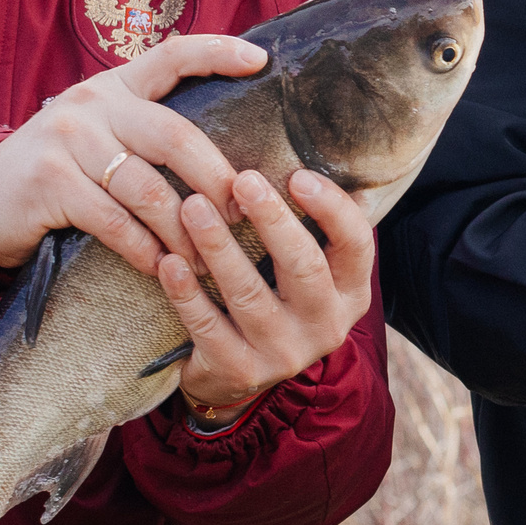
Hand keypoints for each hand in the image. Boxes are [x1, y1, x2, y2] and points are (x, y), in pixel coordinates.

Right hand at [0, 32, 267, 274]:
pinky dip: (145, 250)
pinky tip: (162, 267)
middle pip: (174, 135)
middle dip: (216, 178)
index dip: (216, 52)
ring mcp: (68, 139)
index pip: (171, 55)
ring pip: (148, 188)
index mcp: (114, 86)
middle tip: (244, 212)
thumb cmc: (56, 173)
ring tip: (207, 257)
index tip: (259, 60)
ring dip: (184, 230)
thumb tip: (220, 160)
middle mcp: (93, 103)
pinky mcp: (49, 181)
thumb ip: (142, 131)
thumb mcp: (96, 134)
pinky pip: (114, 221)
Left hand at [159, 167, 375, 420]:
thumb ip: (313, 226)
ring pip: (249, 294)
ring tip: (192, 207)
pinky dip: (186, 293)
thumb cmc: (275, 298)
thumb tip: (310, 151)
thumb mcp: (308, 270)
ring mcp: (284, 353)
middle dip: (271, 219)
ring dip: (219, 246)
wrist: (238, 373)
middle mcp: (326, 325)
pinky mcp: (240, 370)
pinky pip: (208, 326)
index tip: (296, 174)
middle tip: (241, 179)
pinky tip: (169, 262)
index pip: (356, 244)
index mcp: (350, 292)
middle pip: (304, 266)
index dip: (331, 208)